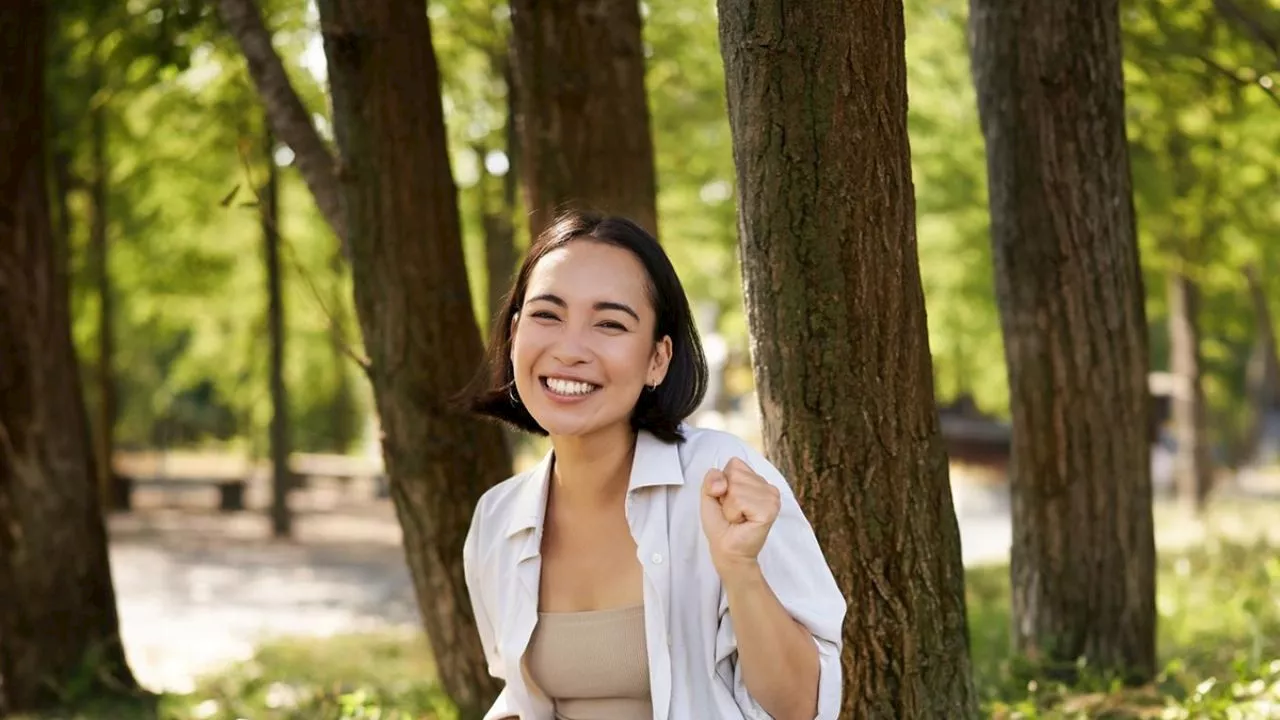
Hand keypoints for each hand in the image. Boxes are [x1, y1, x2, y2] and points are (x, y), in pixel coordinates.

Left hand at [700, 457, 781, 579]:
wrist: (726, 549)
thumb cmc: (721, 524)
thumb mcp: (709, 495)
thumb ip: (711, 478)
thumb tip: (723, 483)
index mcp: (756, 479)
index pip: (734, 464)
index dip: (722, 483)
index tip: (727, 501)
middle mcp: (767, 485)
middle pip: (734, 474)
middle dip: (726, 496)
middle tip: (733, 512)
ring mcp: (771, 497)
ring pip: (736, 488)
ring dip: (729, 507)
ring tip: (738, 518)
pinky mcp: (769, 510)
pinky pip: (740, 500)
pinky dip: (733, 513)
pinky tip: (742, 522)